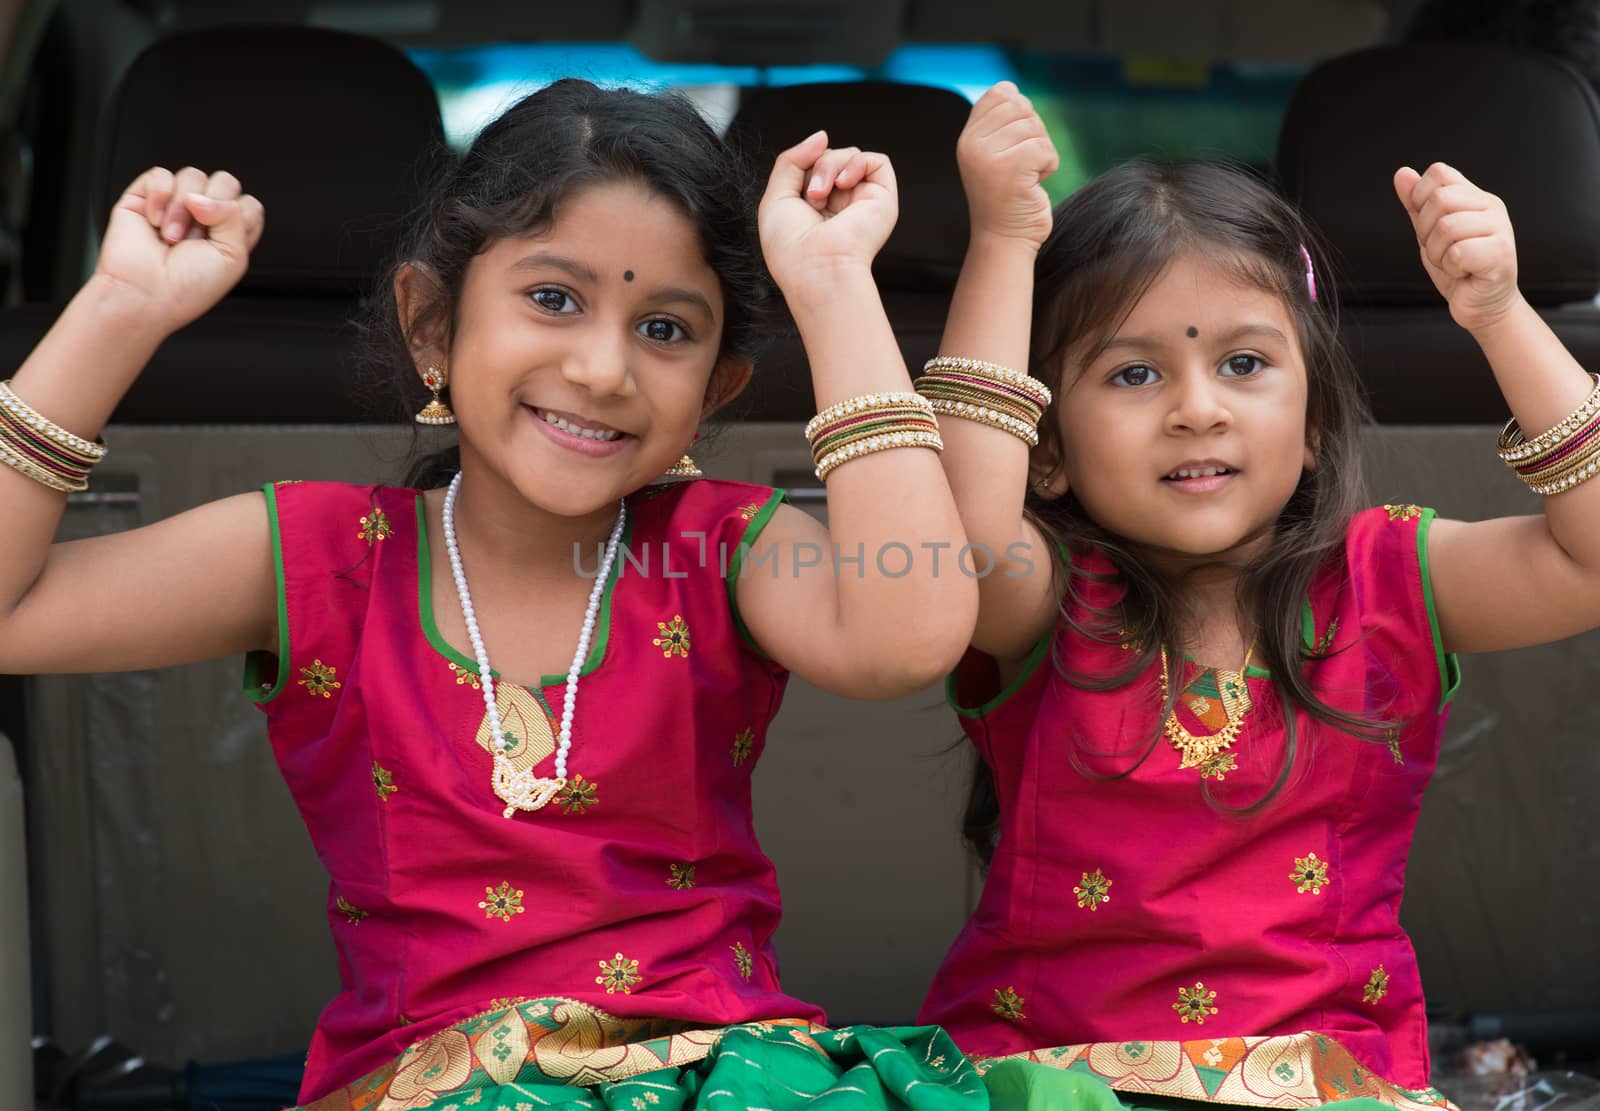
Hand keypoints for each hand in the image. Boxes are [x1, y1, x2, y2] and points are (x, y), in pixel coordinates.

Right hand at [93, 166, 264, 333]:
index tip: (224, 240)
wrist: (145, 295)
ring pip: (193, 176)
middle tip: (195, 238)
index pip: (248, 204)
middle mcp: (206, 218)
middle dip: (212, 209)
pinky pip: (161, 174)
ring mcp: (176, 205)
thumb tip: (202, 197)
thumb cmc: (188, 288)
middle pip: (225, 182)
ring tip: (171, 237)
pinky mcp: (146, 197)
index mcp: (230, 234)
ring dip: (181, 209)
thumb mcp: (233, 257)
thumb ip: (233, 216)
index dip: (239, 217)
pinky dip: (159, 196)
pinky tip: (155, 221)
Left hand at [758, 131, 896, 293]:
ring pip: (849, 155)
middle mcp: (840, 203)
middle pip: (830, 156)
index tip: (798, 187)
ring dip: (830, 166)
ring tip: (822, 196)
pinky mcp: (882, 199)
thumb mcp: (776, 196)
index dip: (803, 166)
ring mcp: (861, 200)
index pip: (812, 165)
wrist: (815, 269)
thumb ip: (792, 160)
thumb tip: (821, 135)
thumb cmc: (792, 248)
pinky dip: (857, 163)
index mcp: (815, 206)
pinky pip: (876, 160)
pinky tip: (844, 184)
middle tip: (811, 197)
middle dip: (816, 167)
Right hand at [957, 82, 1057, 249]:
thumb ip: (1001, 122)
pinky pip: (1045, 148)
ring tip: (1026, 176)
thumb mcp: (996, 153)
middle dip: (1034, 132)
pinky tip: (1033, 183)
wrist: (1004, 238)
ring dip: (1042, 152)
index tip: (1016, 143)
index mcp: (968, 138)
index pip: (1000, 93)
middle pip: (1021, 107)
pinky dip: (1048, 165)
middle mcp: (973, 144)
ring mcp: (989, 156)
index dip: (1020, 112)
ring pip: (1035, 128)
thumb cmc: (1007, 197)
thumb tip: (1010, 87)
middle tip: (1024, 163)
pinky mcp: (1010, 168)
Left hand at [1393, 163, 1520, 334]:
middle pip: (1440, 199)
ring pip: (1447, 227)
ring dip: (1437, 253)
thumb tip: (1402, 173)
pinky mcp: (1501, 253)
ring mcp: (1500, 228)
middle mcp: (1491, 207)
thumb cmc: (1459, 269)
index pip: (1439, 173)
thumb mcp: (1429, 233)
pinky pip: (1458, 252)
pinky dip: (1452, 267)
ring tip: (1452, 263)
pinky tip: (1464, 272)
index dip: (1420, 198)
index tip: (1426, 225)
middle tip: (1441, 250)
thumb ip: (1416, 204)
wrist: (1481, 304)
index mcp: (1475, 197)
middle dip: (1426, 231)